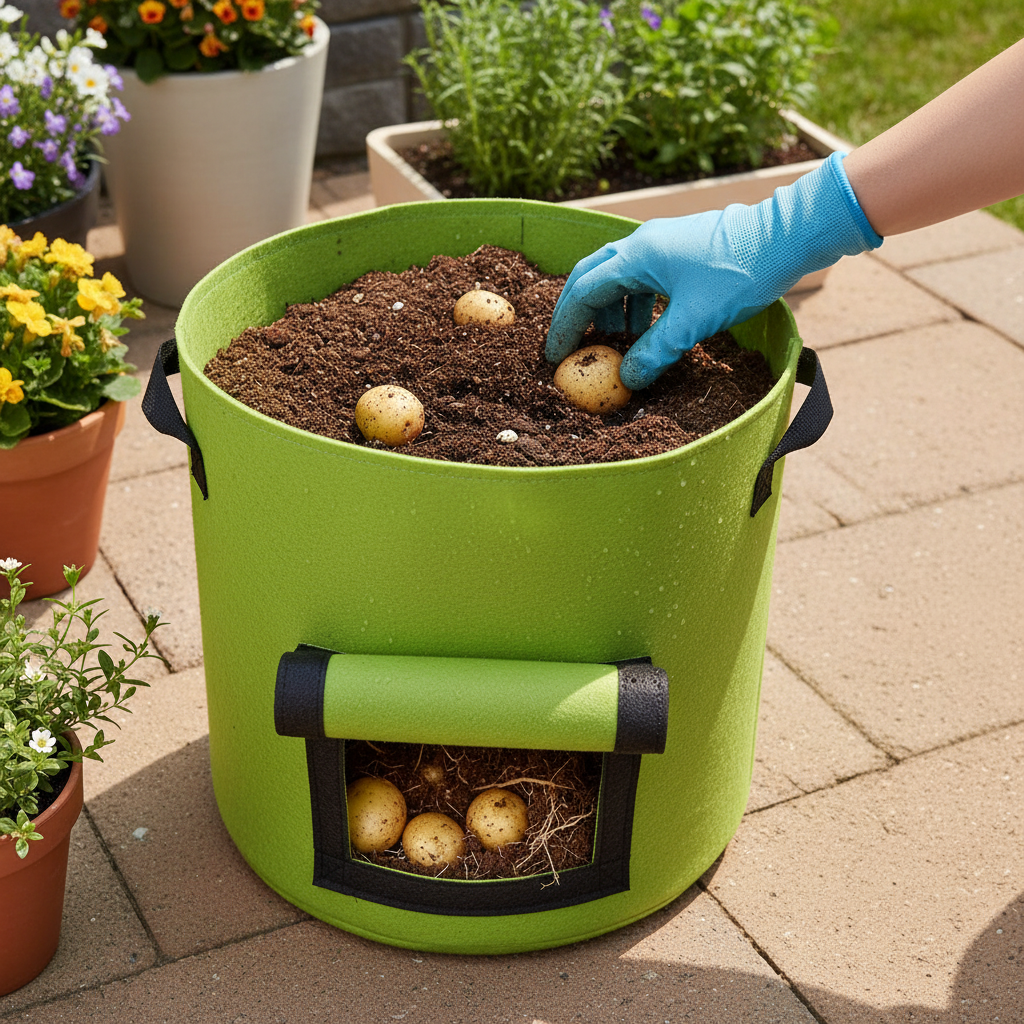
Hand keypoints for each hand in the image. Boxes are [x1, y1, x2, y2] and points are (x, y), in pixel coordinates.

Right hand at [545, 152, 882, 388]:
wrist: (788, 237)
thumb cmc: (740, 274)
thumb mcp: (694, 322)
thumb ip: (656, 352)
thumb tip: (627, 380)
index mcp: (636, 255)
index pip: (584, 291)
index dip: (566, 325)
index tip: (556, 355)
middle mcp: (642, 243)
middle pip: (593, 278)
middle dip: (580, 315)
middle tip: (572, 348)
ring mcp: (662, 244)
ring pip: (619, 279)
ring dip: (611, 313)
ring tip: (617, 347)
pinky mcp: (681, 250)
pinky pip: (643, 279)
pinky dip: (636, 306)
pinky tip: (649, 331)